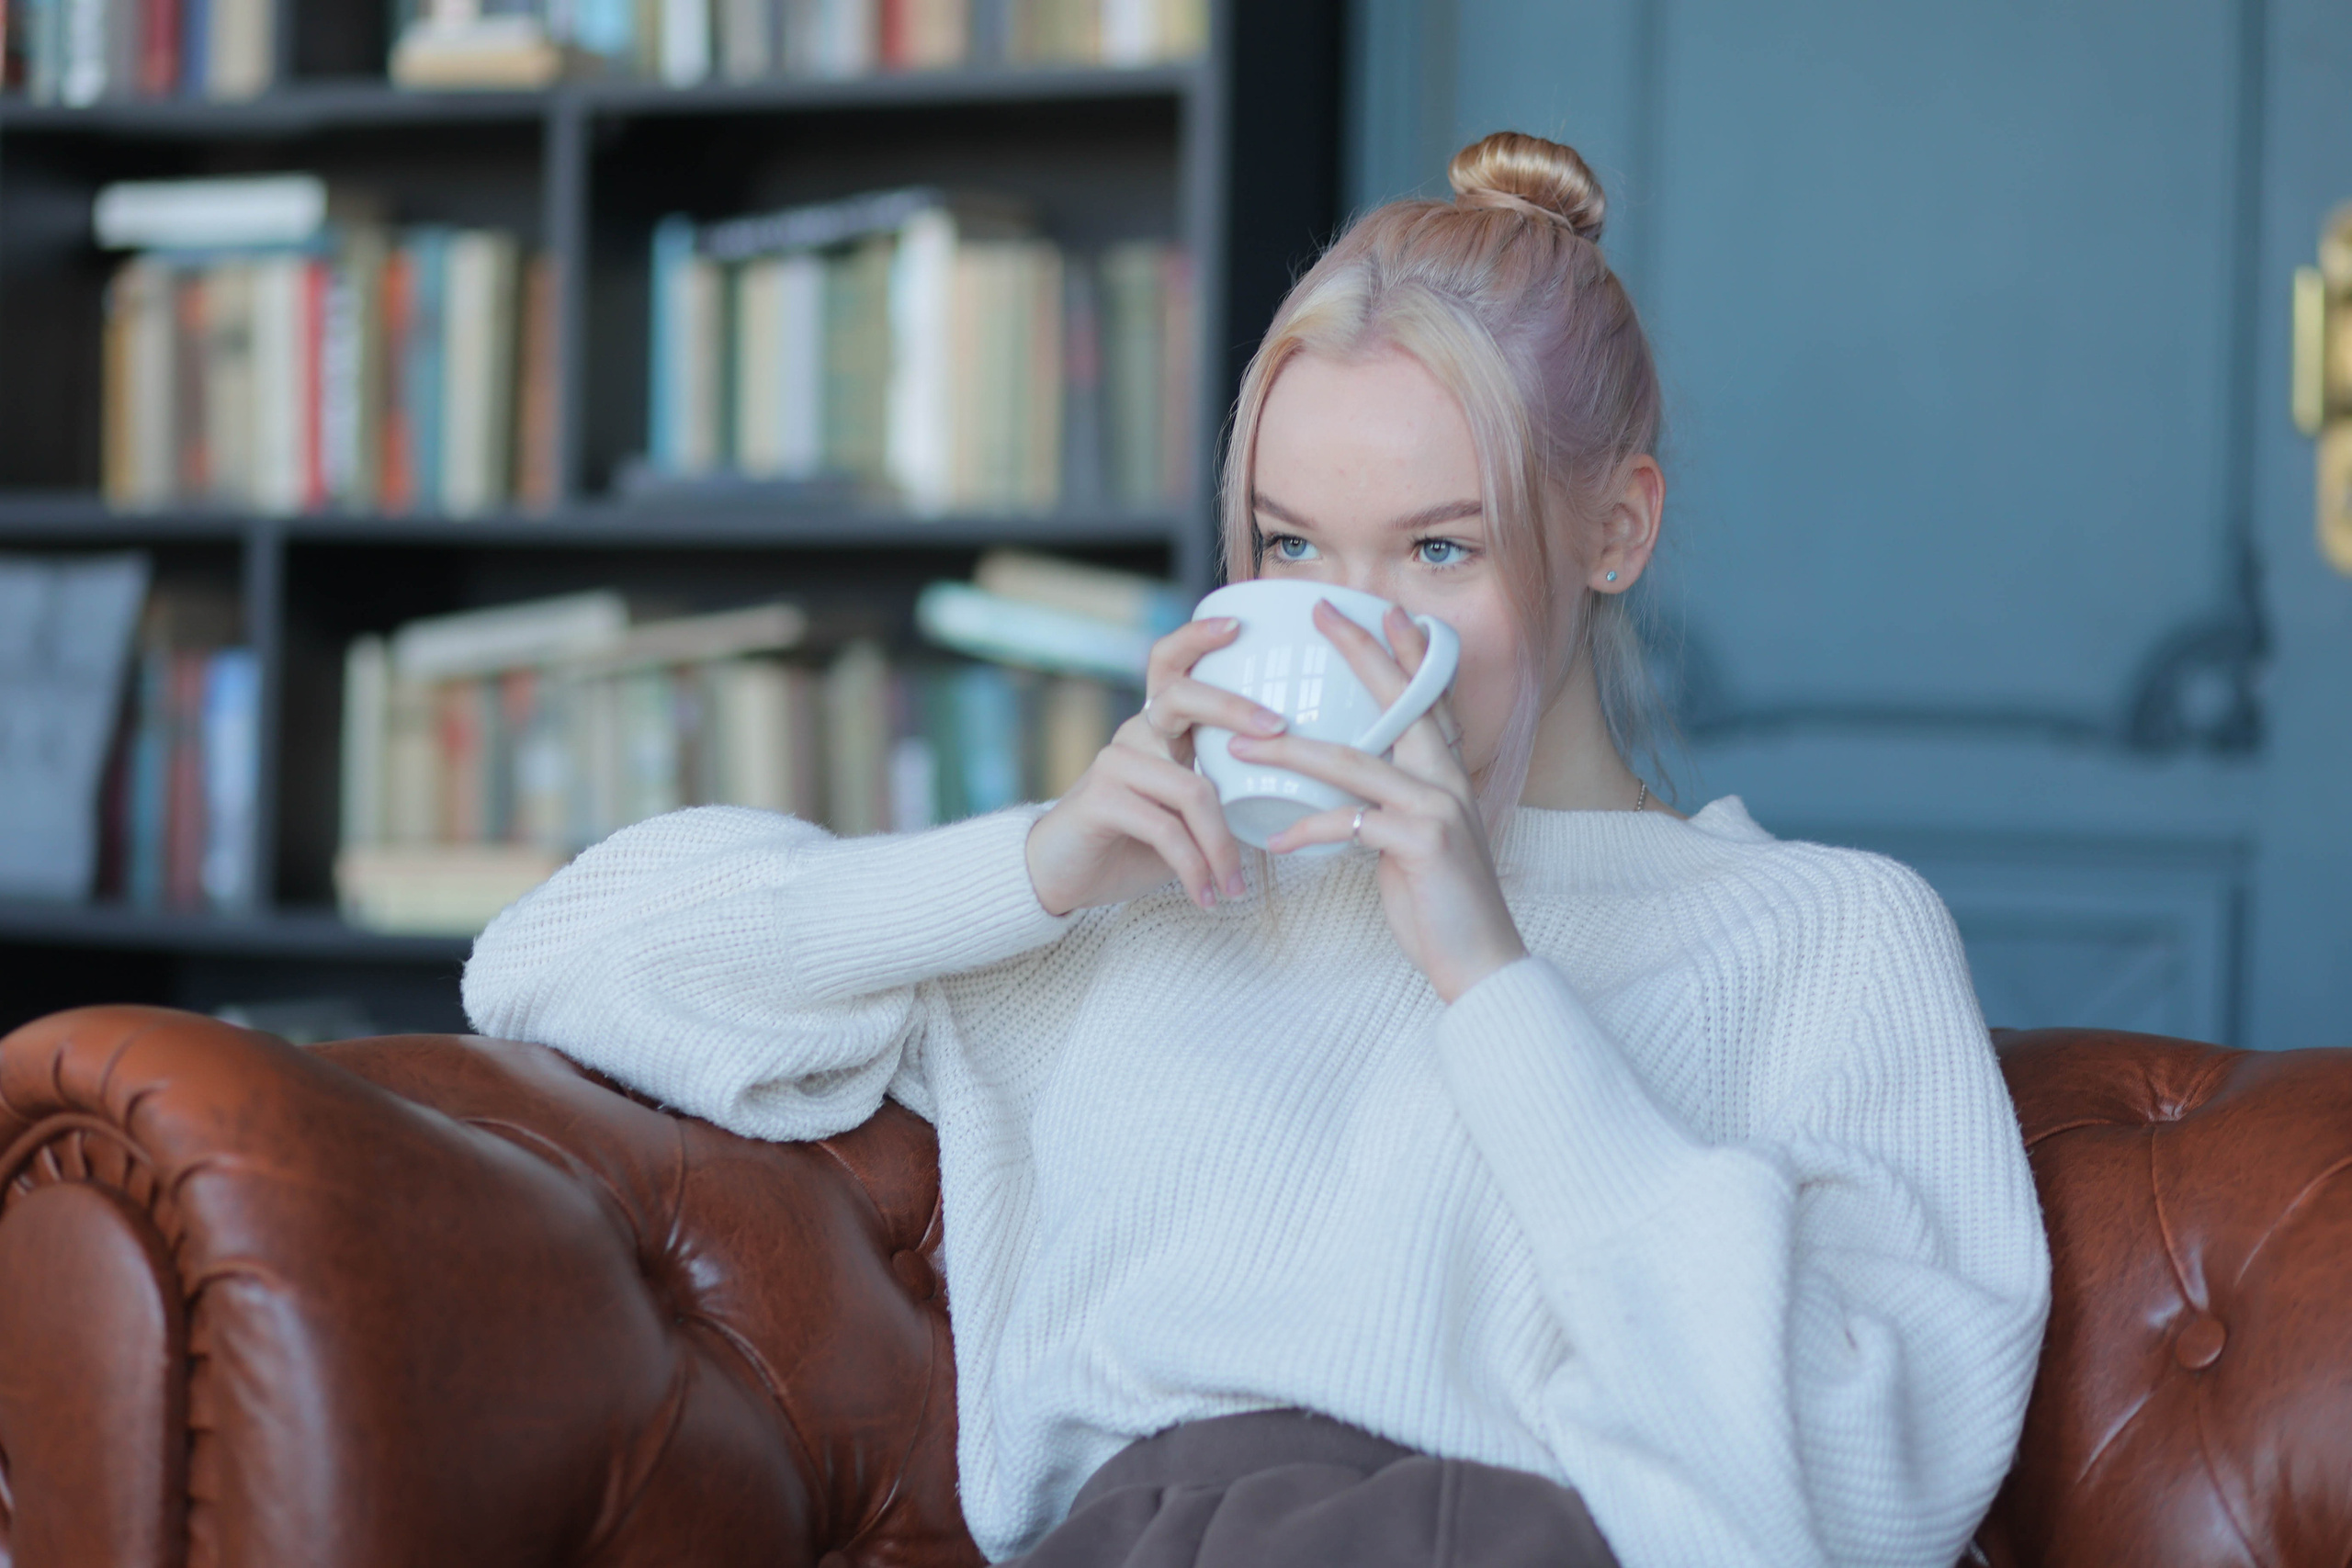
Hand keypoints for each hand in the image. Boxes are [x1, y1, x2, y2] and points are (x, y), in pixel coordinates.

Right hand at [1025, 616, 1286, 915]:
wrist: (1062, 877)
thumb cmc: (1134, 843)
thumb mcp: (1184, 814)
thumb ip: (1223, 793)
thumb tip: (1292, 794)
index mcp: (1158, 729)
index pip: (1171, 666)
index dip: (1198, 638)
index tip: (1238, 624)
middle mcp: (1136, 733)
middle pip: (1184, 698)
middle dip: (1236, 708)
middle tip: (1279, 733)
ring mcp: (1115, 762)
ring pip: (1193, 790)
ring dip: (1223, 847)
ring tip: (1236, 887)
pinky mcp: (1102, 799)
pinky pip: (1167, 830)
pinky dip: (1195, 868)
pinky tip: (1207, 896)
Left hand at [1227, 601, 1526, 1002]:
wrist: (1480, 961)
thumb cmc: (1440, 903)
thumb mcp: (1413, 842)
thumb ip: (1388, 808)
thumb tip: (1345, 796)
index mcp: (1447, 775)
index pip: (1427, 700)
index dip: (1406, 654)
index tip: (1386, 611)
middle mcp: (1447, 780)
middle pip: (1399, 702)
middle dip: (1360, 653)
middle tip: (1324, 612)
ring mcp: (1437, 807)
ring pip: (1354, 762)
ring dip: (1292, 751)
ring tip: (1244, 744)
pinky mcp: (1422, 842)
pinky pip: (1348, 825)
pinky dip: (1308, 831)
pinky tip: (1276, 841)